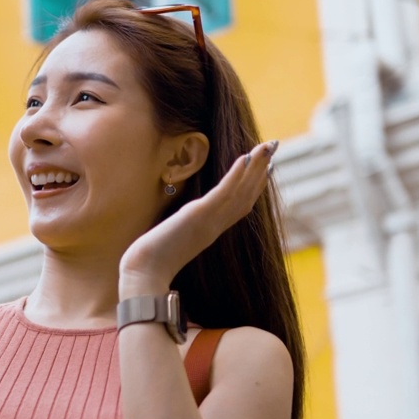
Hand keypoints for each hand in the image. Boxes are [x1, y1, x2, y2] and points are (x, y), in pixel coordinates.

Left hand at [119, 140, 278, 296]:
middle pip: (247, 195)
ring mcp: (209, 220)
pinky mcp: (198, 215)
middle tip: (273, 147)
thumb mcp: (173, 238)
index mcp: (211, 230)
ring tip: (267, 146)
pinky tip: (245, 158)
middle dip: (261, 170)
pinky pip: (223, 193)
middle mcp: (216, 225)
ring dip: (255, 167)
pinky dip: (236, 175)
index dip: (255, 186)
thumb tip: (181, 221)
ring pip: (240, 191)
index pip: (240, 205)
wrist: (145, 272)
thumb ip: (183, 229)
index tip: (266, 168)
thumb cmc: (153, 260)